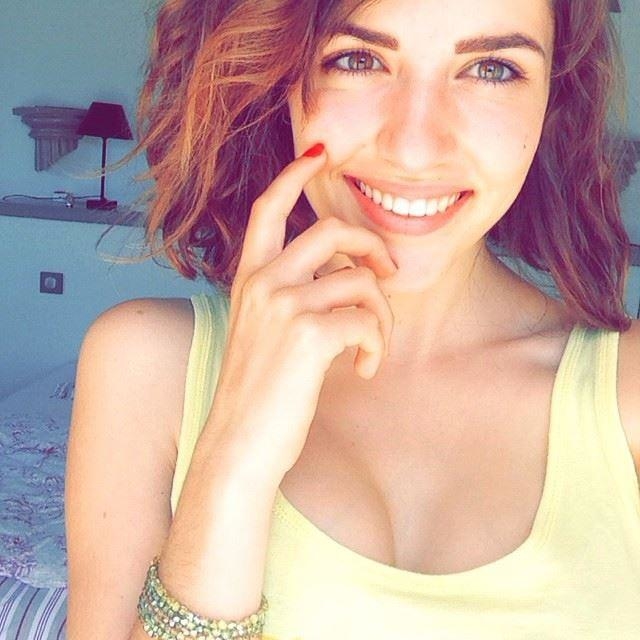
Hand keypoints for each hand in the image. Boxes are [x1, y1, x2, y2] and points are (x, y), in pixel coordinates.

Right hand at [207, 144, 396, 477]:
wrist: (238, 444)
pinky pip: (367, 319)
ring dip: (381, 314)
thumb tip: (346, 277)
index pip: (269, 208)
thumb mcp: (263, 334)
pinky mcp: (308, 335)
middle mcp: (262, 282)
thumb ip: (291, 297)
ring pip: (361, 279)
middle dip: (372, 245)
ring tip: (371, 348)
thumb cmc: (258, 394)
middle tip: (388, 272)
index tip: (320, 152)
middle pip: (332, 230)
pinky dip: (377, 345)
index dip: (295, 174)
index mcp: (249, 279)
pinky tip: (363, 370)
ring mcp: (283, 305)